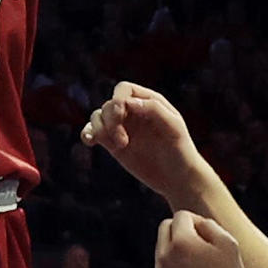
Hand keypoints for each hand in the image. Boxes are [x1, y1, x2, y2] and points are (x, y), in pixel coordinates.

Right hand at [82, 82, 200, 198]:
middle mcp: (133, 111)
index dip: (117, 100)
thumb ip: (154, 110)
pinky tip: (89, 140)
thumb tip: (129, 102)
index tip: (121, 116)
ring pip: (97, 117)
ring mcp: (122, 127)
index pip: (123, 89)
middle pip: (108, 105)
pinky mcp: (113, 144)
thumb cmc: (180, 150)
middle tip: (123, 142)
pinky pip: (94, 132)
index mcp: (148, 101)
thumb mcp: (173, 128)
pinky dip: (87, 133)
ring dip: (99, 129)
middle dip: (110, 120)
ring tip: (117, 146)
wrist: (177, 177)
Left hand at [153, 212, 247, 267]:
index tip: (209, 234)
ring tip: (198, 262)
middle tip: (200, 242)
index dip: (197, 220)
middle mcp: (164, 255)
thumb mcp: (229, 245)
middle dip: (181, 229)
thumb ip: (210, 225)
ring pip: (162, 247)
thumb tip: (198, 222)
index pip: (181, 215)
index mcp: (181, 241)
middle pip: (165, 227)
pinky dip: (175, 266)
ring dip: (177, 247)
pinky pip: (163, 267)